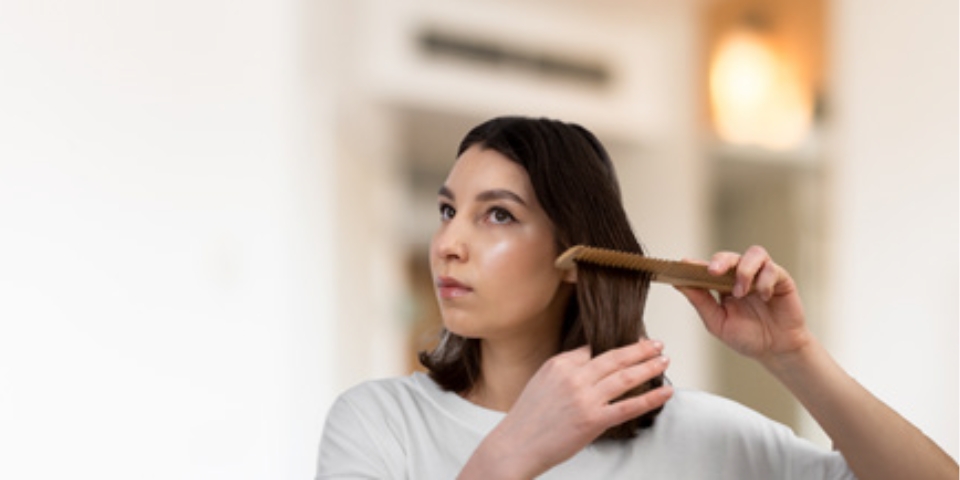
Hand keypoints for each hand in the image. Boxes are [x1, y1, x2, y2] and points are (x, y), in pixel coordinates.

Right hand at [465, 340, 671, 478]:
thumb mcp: (541, 381)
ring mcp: (585, 398)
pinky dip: (651, 398)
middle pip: (615, 357)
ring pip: (625, 377)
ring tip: (663, 361)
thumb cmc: (527, 418)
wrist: (515, 445)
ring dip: (649, 367)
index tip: (633, 344)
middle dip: (640, 349)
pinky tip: (665, 392)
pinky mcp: (593, 420)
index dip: (618, 346)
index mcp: (559, 364)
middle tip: (657, 344)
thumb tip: (589, 364)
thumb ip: (566, 371)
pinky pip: (629, 406)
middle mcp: (573, 376)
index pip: (594, 348)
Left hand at [676, 246, 811, 362]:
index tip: (684, 264)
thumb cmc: (747, 337)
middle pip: (729, 256)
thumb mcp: (718, 323)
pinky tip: (764, 297)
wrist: (776, 351)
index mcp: (723, 286)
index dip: (696, 264)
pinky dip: (765, 281)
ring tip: (740, 292)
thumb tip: (679, 284)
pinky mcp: (781, 280)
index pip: (708, 268)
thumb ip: (701, 303)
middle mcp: (741, 277)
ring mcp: (762, 276)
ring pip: (754, 253)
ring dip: (744, 270)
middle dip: (720, 261)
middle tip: (713, 271)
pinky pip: (773, 269)